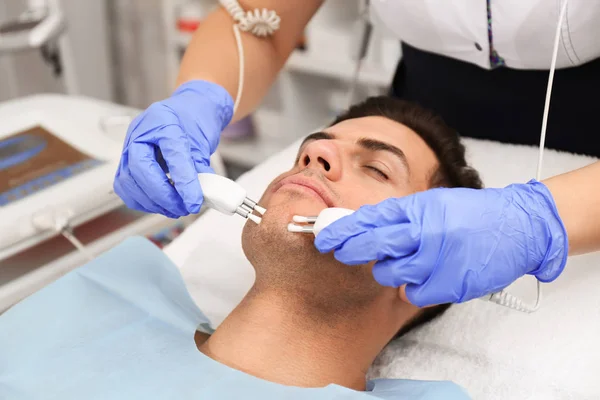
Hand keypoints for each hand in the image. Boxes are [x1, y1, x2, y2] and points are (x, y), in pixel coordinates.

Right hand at [114, 80, 232, 217]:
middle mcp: (140, 132)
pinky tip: (161, 205)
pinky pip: (126, 187)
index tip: (194, 201)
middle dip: (163, 195)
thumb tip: (203, 196)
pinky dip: (143, 201)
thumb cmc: (194, 120)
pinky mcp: (126, 162)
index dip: (183, 181)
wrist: (188, 110)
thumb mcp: (203, 142)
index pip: (171, 153)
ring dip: (153, 202)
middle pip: (140, 168)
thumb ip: (202, 169)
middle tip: (184, 207)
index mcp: (162, 120)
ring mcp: (129, 146)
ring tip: (176, 208)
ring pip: (128, 181)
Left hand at [315, 180, 567, 306]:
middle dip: (352, 252)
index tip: (323, 236)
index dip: (342, 230)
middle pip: (373, 248)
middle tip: (342, 253)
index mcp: (418, 210)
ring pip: (390, 274)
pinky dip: (413, 288)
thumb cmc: (472, 214)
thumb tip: (363, 225)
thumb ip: (399, 216)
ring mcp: (436, 261)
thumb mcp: (432, 204)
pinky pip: (413, 294)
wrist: (518, 227)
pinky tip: (426, 276)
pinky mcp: (448, 285)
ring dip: (390, 271)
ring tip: (406, 261)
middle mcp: (424, 234)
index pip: (370, 220)